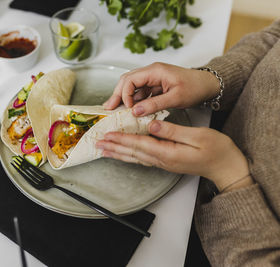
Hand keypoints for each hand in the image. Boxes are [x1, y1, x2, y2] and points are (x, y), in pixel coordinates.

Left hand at [96, 120, 252, 191]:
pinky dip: (129, 156)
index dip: (121, 139)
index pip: (138, 144)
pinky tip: (123, 154)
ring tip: (104, 151)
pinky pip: (141, 159)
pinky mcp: (166, 162)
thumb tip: (152, 125)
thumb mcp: (198, 136)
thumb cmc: (216, 150)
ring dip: (118, 153)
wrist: (226, 167)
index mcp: (168, 153)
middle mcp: (162, 160)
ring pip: (134, 158)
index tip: (107, 135)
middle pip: (132, 153)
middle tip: (97, 144)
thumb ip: (173, 131)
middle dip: (113, 148)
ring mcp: (163, 163)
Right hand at [103, 62, 220, 115]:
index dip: (124, 94)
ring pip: (131, 86)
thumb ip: (154, 104)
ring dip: (124, 98)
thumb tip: (136, 111)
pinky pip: (140, 92)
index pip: (130, 79)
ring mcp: (152, 78)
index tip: (127, 108)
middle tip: (109, 108)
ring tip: (117, 111)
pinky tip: (132, 110)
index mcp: (155, 70)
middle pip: (127, 81)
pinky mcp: (155, 85)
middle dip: (117, 94)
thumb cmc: (195, 88)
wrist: (208, 85)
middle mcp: (151, 72)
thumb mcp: (175, 98)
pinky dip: (134, 101)